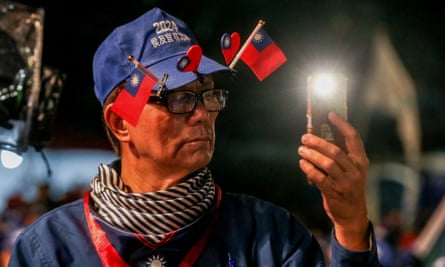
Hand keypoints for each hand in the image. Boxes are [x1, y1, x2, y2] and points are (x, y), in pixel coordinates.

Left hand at [298, 112, 369, 249]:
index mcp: (361, 161)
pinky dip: (309, 169)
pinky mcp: (334, 193)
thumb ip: (340, 157)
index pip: (353, 138)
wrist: (353, 214)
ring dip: (311, 154)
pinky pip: (319, 178)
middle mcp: (355, 170)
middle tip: (304, 137)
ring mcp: (345, 183)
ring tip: (301, 149)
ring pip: (327, 163)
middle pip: (335, 150)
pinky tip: (302, 163)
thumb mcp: (350, 171)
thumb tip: (319, 138)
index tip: (330, 114)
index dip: (342, 124)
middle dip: (318, 142)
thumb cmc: (348, 187)